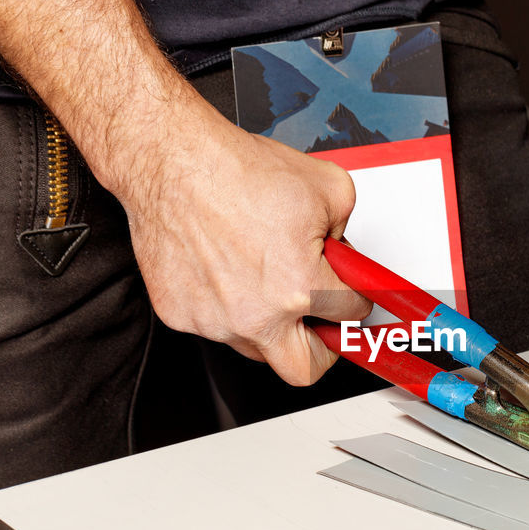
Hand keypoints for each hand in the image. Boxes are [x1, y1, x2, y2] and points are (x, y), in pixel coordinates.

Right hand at [109, 103, 371, 385]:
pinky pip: (214, 326)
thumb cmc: (236, 170)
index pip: (350, 315)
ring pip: (255, 347)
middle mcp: (258, 314)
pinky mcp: (181, 316)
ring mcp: (216, 320)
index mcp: (301, 286)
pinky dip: (226, 306)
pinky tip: (227, 271)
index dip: (356, 300)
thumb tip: (345, 252)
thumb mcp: (329, 187)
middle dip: (319, 348)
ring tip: (265, 280)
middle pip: (304, 368)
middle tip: (319, 322)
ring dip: (269, 323)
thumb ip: (348, 230)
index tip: (350, 296)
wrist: (172, 161)